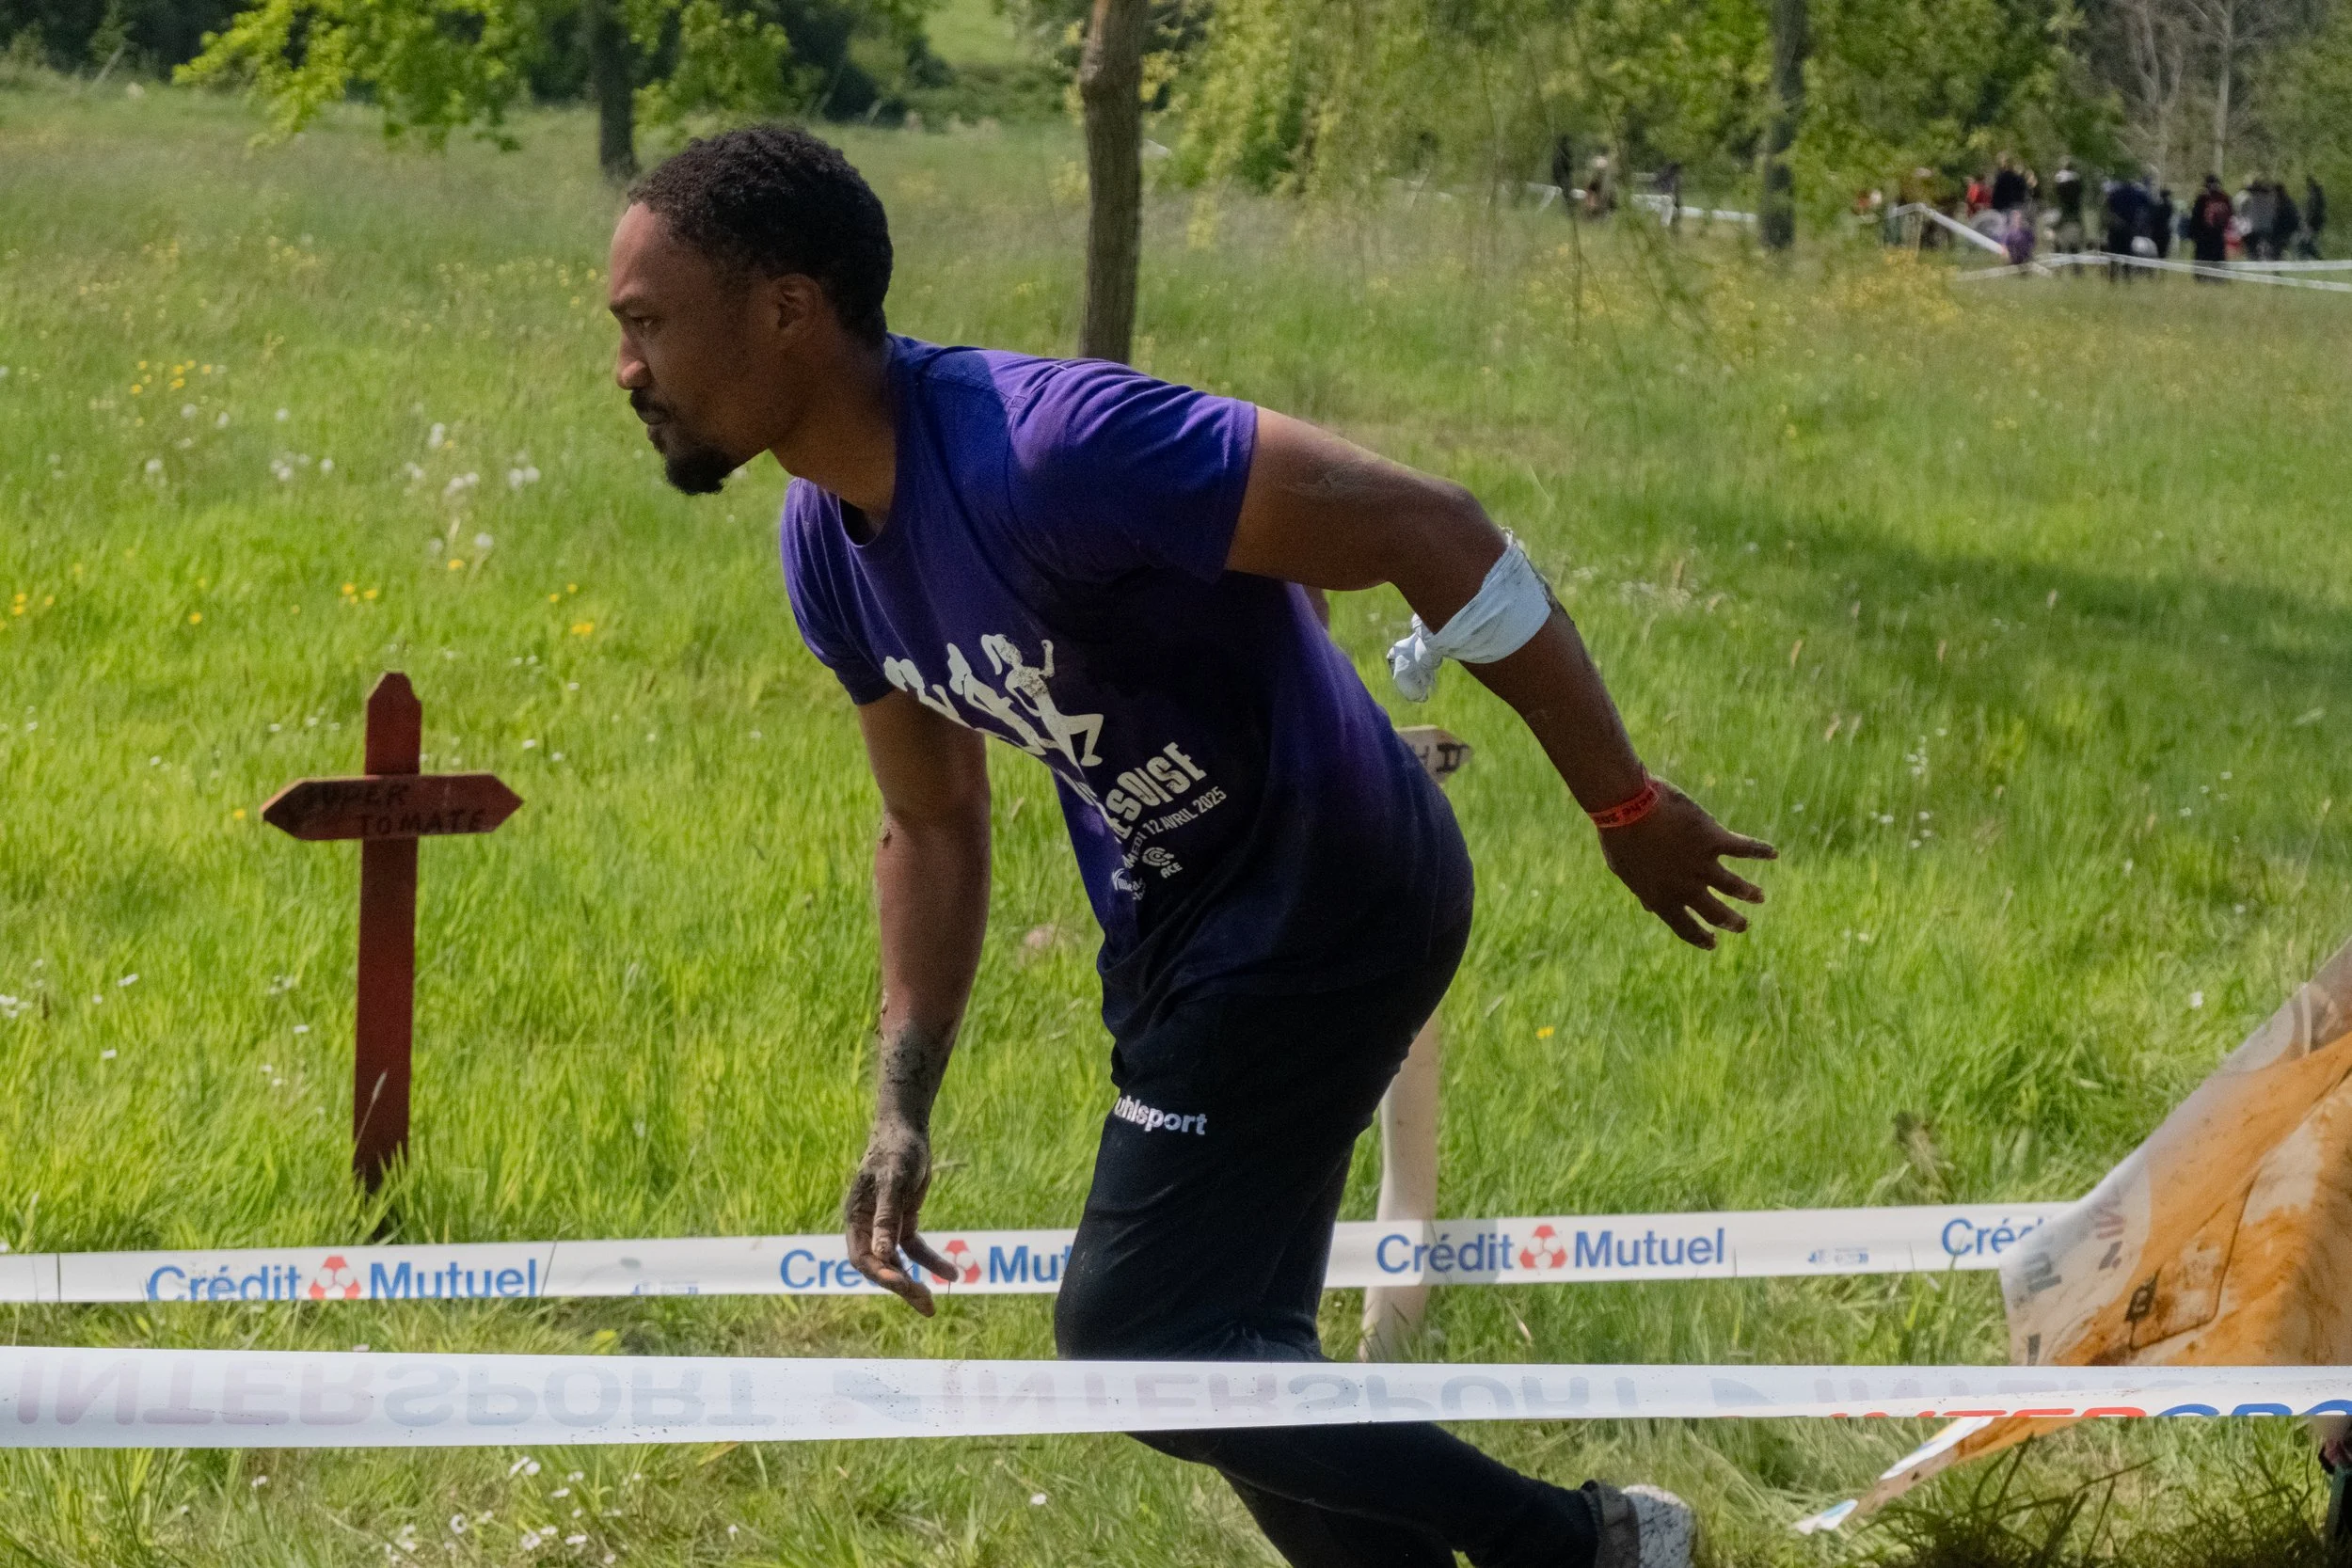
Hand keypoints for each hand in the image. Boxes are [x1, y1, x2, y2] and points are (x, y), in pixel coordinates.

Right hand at [843, 1120, 958, 1315]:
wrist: (907, 1131)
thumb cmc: (896, 1151)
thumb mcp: (893, 1182)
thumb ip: (886, 1217)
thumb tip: (881, 1255)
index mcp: (856, 1218)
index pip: (862, 1258)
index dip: (881, 1274)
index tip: (904, 1284)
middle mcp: (868, 1227)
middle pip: (880, 1267)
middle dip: (900, 1287)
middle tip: (926, 1305)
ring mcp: (885, 1226)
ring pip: (897, 1263)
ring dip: (913, 1283)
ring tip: (932, 1305)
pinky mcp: (903, 1222)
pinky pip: (915, 1250)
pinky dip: (930, 1262)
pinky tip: (951, 1273)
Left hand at [1597, 780, 1775, 948]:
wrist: (1626, 808)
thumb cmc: (1620, 837)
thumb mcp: (1625, 871)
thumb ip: (1643, 891)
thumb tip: (1648, 908)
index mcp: (1662, 898)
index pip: (1685, 927)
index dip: (1700, 937)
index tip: (1713, 943)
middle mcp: (1686, 887)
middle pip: (1715, 912)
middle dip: (1731, 921)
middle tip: (1742, 926)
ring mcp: (1701, 864)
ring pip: (1734, 886)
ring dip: (1748, 892)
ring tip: (1759, 896)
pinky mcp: (1713, 838)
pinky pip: (1743, 848)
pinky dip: (1760, 850)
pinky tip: (1773, 853)